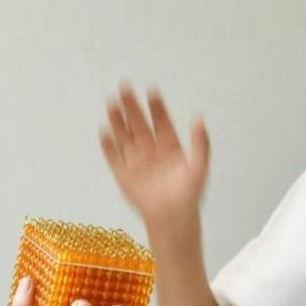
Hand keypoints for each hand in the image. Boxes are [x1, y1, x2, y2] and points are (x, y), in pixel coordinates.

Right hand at [100, 84, 209, 226]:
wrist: (173, 219)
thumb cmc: (189, 196)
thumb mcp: (199, 167)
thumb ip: (201, 143)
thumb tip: (199, 118)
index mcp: (169, 146)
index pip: (161, 121)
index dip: (156, 106)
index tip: (152, 90)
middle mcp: (151, 150)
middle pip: (138, 123)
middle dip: (131, 105)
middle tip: (124, 86)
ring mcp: (136, 161)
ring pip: (124, 136)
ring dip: (117, 120)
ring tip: (111, 102)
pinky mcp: (124, 175)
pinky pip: (114, 157)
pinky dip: (108, 145)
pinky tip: (104, 131)